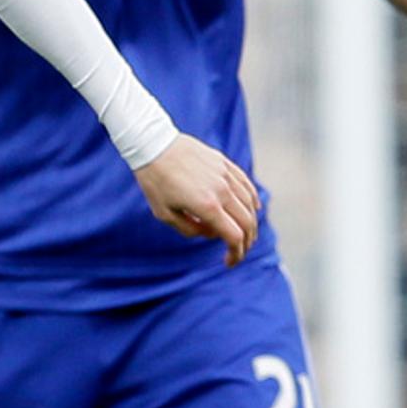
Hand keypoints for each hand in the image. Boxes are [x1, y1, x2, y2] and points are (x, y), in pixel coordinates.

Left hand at [134, 133, 259, 264]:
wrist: (154, 145)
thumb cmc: (155, 182)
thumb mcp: (164, 214)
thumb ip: (189, 229)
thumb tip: (211, 233)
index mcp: (206, 206)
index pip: (234, 237)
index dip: (236, 254)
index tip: (229, 262)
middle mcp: (222, 191)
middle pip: (247, 223)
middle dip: (246, 243)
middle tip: (238, 252)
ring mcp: (226, 176)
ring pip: (250, 205)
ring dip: (251, 223)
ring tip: (244, 234)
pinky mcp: (225, 164)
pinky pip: (247, 186)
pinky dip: (253, 201)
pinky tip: (253, 209)